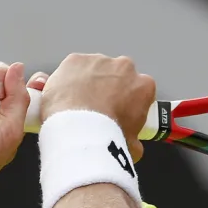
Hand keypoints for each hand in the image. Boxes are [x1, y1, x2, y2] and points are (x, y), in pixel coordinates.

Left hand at [38, 54, 155, 161]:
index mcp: (143, 86)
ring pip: (95, 70)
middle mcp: (124, 67)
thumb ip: (134, 140)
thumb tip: (131, 144)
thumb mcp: (131, 147)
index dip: (129, 103)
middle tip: (98, 110)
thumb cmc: (108, 137)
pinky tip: (64, 97)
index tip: (120, 113)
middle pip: (118, 75)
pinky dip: (68, 79)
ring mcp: (98, 61)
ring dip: (90, 82)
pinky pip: (72, 69)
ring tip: (78, 105)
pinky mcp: (75, 60)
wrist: (79, 131)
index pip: (140, 91)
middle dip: (110, 88)